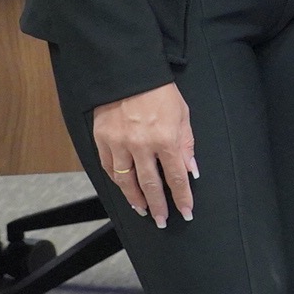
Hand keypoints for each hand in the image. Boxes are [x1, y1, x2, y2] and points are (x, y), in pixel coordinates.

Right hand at [91, 83, 196, 224]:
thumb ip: (186, 144)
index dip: (182, 197)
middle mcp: (141, 145)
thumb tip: (191, 170)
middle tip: (162, 220)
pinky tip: (124, 189)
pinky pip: (109, 168)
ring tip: (143, 210)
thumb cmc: (160, 91)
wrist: (128, 73)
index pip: (176, 177)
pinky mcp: (102, 140)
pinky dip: (117, 182)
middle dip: (158, 206)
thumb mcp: (182, 114)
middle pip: (151, 185)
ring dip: (135, 199)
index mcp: (165, 139)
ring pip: (126, 181)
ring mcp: (119, 144)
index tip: (186, 212)